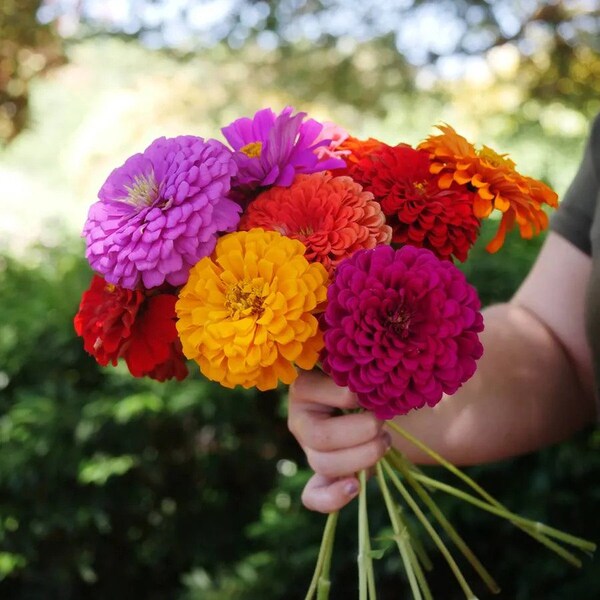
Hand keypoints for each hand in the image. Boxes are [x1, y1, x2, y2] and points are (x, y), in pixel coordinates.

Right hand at [288, 369, 391, 512]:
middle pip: (321, 437)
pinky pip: (313, 495)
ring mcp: (308, 449)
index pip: (316, 394)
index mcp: (303, 388)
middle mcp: (299, 419)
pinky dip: (332, 498)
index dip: (351, 396)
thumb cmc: (366, 379)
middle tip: (383, 421)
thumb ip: (355, 374)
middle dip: (362, 431)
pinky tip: (354, 488)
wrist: (377, 401)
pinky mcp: (320, 473)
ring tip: (385, 441)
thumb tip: (367, 385)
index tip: (373, 392)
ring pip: (323, 463)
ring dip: (362, 456)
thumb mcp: (358, 370)